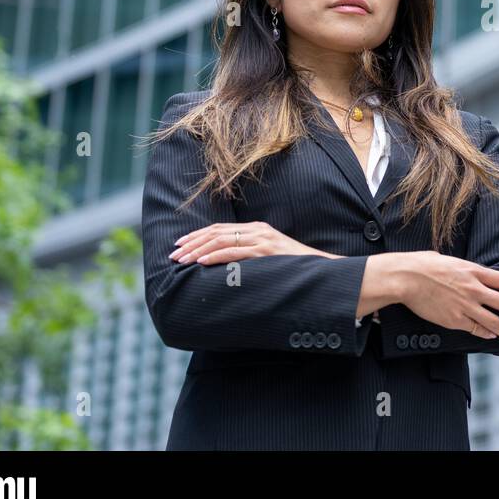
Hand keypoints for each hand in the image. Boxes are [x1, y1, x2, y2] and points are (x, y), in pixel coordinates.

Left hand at [169, 221, 341, 265]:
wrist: (325, 270)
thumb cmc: (297, 268)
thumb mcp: (272, 258)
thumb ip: (252, 256)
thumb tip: (229, 267)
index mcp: (258, 229)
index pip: (220, 229)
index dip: (198, 236)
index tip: (180, 245)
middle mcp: (258, 230)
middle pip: (216, 232)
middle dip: (192, 243)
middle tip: (174, 254)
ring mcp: (262, 239)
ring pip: (221, 241)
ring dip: (197, 251)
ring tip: (181, 260)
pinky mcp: (266, 251)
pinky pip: (235, 252)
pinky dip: (215, 256)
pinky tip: (201, 263)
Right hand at [396, 250, 498, 341]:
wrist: (408, 278)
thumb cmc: (422, 264)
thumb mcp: (447, 259)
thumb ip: (458, 266)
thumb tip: (455, 265)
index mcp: (473, 271)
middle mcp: (474, 289)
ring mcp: (466, 305)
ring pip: (495, 321)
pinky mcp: (455, 320)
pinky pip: (476, 329)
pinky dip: (486, 333)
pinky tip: (491, 336)